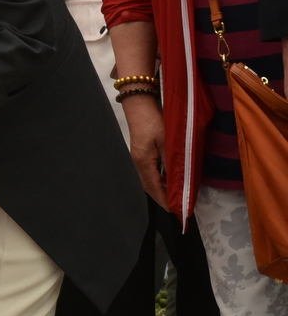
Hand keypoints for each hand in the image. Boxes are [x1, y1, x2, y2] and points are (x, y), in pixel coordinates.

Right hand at [121, 94, 167, 209]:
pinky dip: (159, 180)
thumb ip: (171, 159)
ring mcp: (138, 158)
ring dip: (161, 189)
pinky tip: (168, 179)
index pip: (154, 187)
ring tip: (175, 196)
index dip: (164, 199)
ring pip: (149, 180)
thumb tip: (178, 178)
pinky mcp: (141, 153)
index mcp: (144, 162)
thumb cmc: (153, 121)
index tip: (175, 210)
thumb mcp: (166, 140)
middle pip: (149, 186)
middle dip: (162, 198)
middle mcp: (139, 163)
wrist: (139, 106)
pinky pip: (150, 172)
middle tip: (177, 206)